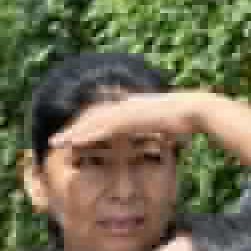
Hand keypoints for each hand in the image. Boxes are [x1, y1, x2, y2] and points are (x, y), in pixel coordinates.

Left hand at [50, 88, 210, 164]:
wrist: (195, 109)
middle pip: (91, 119)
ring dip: (74, 134)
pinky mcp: (131, 118)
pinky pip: (105, 128)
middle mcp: (125, 107)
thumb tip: (156, 136)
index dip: (83, 128)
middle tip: (54, 142)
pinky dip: (90, 135)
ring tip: (57, 143)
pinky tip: (77, 142)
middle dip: (72, 131)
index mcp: (129, 108)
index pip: (100, 118)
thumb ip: (154, 129)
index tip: (70, 138)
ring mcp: (127, 111)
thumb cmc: (183, 118)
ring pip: (93, 123)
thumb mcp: (163, 125)